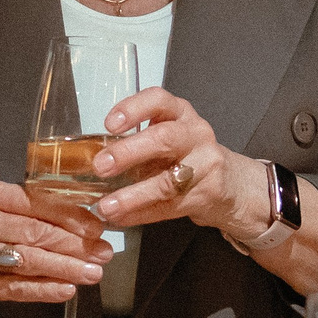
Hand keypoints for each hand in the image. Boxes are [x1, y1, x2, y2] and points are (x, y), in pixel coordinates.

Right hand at [0, 174, 113, 310]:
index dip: (70, 215)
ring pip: (28, 260)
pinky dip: (46, 290)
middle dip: (75, 244)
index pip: (34, 201)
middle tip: (103, 253)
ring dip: (66, 268)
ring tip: (93, 273)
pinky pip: (17, 288)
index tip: (97, 227)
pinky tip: (68, 290)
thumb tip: (89, 227)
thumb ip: (34, 215)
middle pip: (34, 231)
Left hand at [88, 87, 272, 234]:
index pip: (158, 100)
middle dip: (128, 152)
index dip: (133, 109)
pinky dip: (142, 214)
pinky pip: (170, 206)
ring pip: (167, 181)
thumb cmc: (188, 155)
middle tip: (101, 165)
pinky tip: (121, 217)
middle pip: (163, 139)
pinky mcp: (208, 193)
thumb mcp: (166, 137)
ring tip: (107, 205)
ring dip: (132, 195)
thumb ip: (133, 141)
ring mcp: (206, 164)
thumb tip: (85, 159)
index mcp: (179, 114)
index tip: (110, 124)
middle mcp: (195, 134)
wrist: (231, 183)